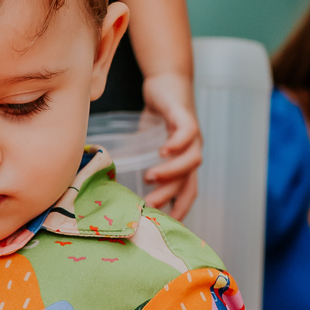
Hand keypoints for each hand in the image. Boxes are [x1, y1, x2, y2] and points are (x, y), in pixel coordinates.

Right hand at [139, 72, 200, 219]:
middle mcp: (192, 151)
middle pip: (188, 181)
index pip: (188, 192)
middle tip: (149, 205)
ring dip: (172, 172)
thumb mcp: (150, 144)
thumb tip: (118, 183)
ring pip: (191, 160)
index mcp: (185, 162)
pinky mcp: (185, 116)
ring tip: (151, 177)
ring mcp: (192, 135)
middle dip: (169, 196)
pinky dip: (178, 144)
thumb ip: (142, 161)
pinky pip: (188, 133)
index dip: (179, 209)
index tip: (165, 225)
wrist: (167, 83)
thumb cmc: (159, 117)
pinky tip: (163, 151)